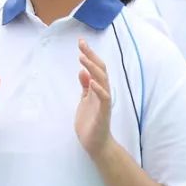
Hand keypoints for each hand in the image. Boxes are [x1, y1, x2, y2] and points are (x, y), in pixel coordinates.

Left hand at [75, 40, 114, 159]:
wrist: (95, 144)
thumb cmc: (90, 122)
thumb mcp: (85, 101)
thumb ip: (85, 87)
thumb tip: (82, 71)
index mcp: (98, 89)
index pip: (96, 67)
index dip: (89, 54)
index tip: (81, 42)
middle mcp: (103, 92)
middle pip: (100, 70)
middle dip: (91, 56)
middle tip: (82, 44)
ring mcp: (104, 102)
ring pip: (103, 80)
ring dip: (93, 68)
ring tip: (83, 58)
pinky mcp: (103, 112)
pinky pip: (104, 98)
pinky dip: (98, 89)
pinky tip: (91, 81)